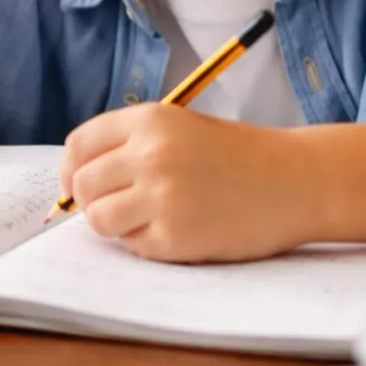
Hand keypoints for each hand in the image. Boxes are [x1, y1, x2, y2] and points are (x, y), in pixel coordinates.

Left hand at [59, 104, 316, 262]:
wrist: (294, 180)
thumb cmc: (237, 153)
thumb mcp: (179, 127)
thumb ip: (131, 144)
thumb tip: (77, 178)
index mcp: (149, 119)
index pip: (79, 145)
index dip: (71, 169)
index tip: (76, 184)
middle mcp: (150, 153)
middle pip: (83, 185)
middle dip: (89, 200)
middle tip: (114, 206)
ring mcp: (162, 196)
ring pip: (100, 219)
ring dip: (114, 224)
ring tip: (144, 218)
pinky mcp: (175, 236)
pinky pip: (133, 246)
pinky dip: (145, 244)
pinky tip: (176, 230)